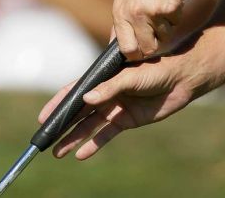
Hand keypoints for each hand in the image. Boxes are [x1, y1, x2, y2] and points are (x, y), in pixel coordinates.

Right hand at [37, 56, 194, 160]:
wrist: (181, 78)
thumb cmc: (156, 69)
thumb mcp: (132, 76)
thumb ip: (110, 88)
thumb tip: (86, 98)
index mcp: (104, 78)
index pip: (75, 91)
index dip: (59, 104)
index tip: (44, 117)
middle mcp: (106, 93)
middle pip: (79, 112)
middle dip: (62, 125)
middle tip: (45, 139)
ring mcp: (115, 107)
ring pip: (89, 126)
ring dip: (74, 138)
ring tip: (57, 152)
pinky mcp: (126, 120)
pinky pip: (106, 134)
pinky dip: (94, 145)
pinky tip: (81, 154)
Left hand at [113, 0, 188, 59]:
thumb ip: (122, 21)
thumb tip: (119, 46)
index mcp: (120, 14)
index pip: (126, 49)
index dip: (135, 55)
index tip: (140, 52)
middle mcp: (135, 16)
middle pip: (148, 49)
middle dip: (153, 45)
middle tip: (157, 35)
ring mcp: (154, 13)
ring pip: (165, 36)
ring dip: (166, 27)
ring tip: (162, 8)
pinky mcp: (171, 9)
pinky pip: (176, 22)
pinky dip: (176, 14)